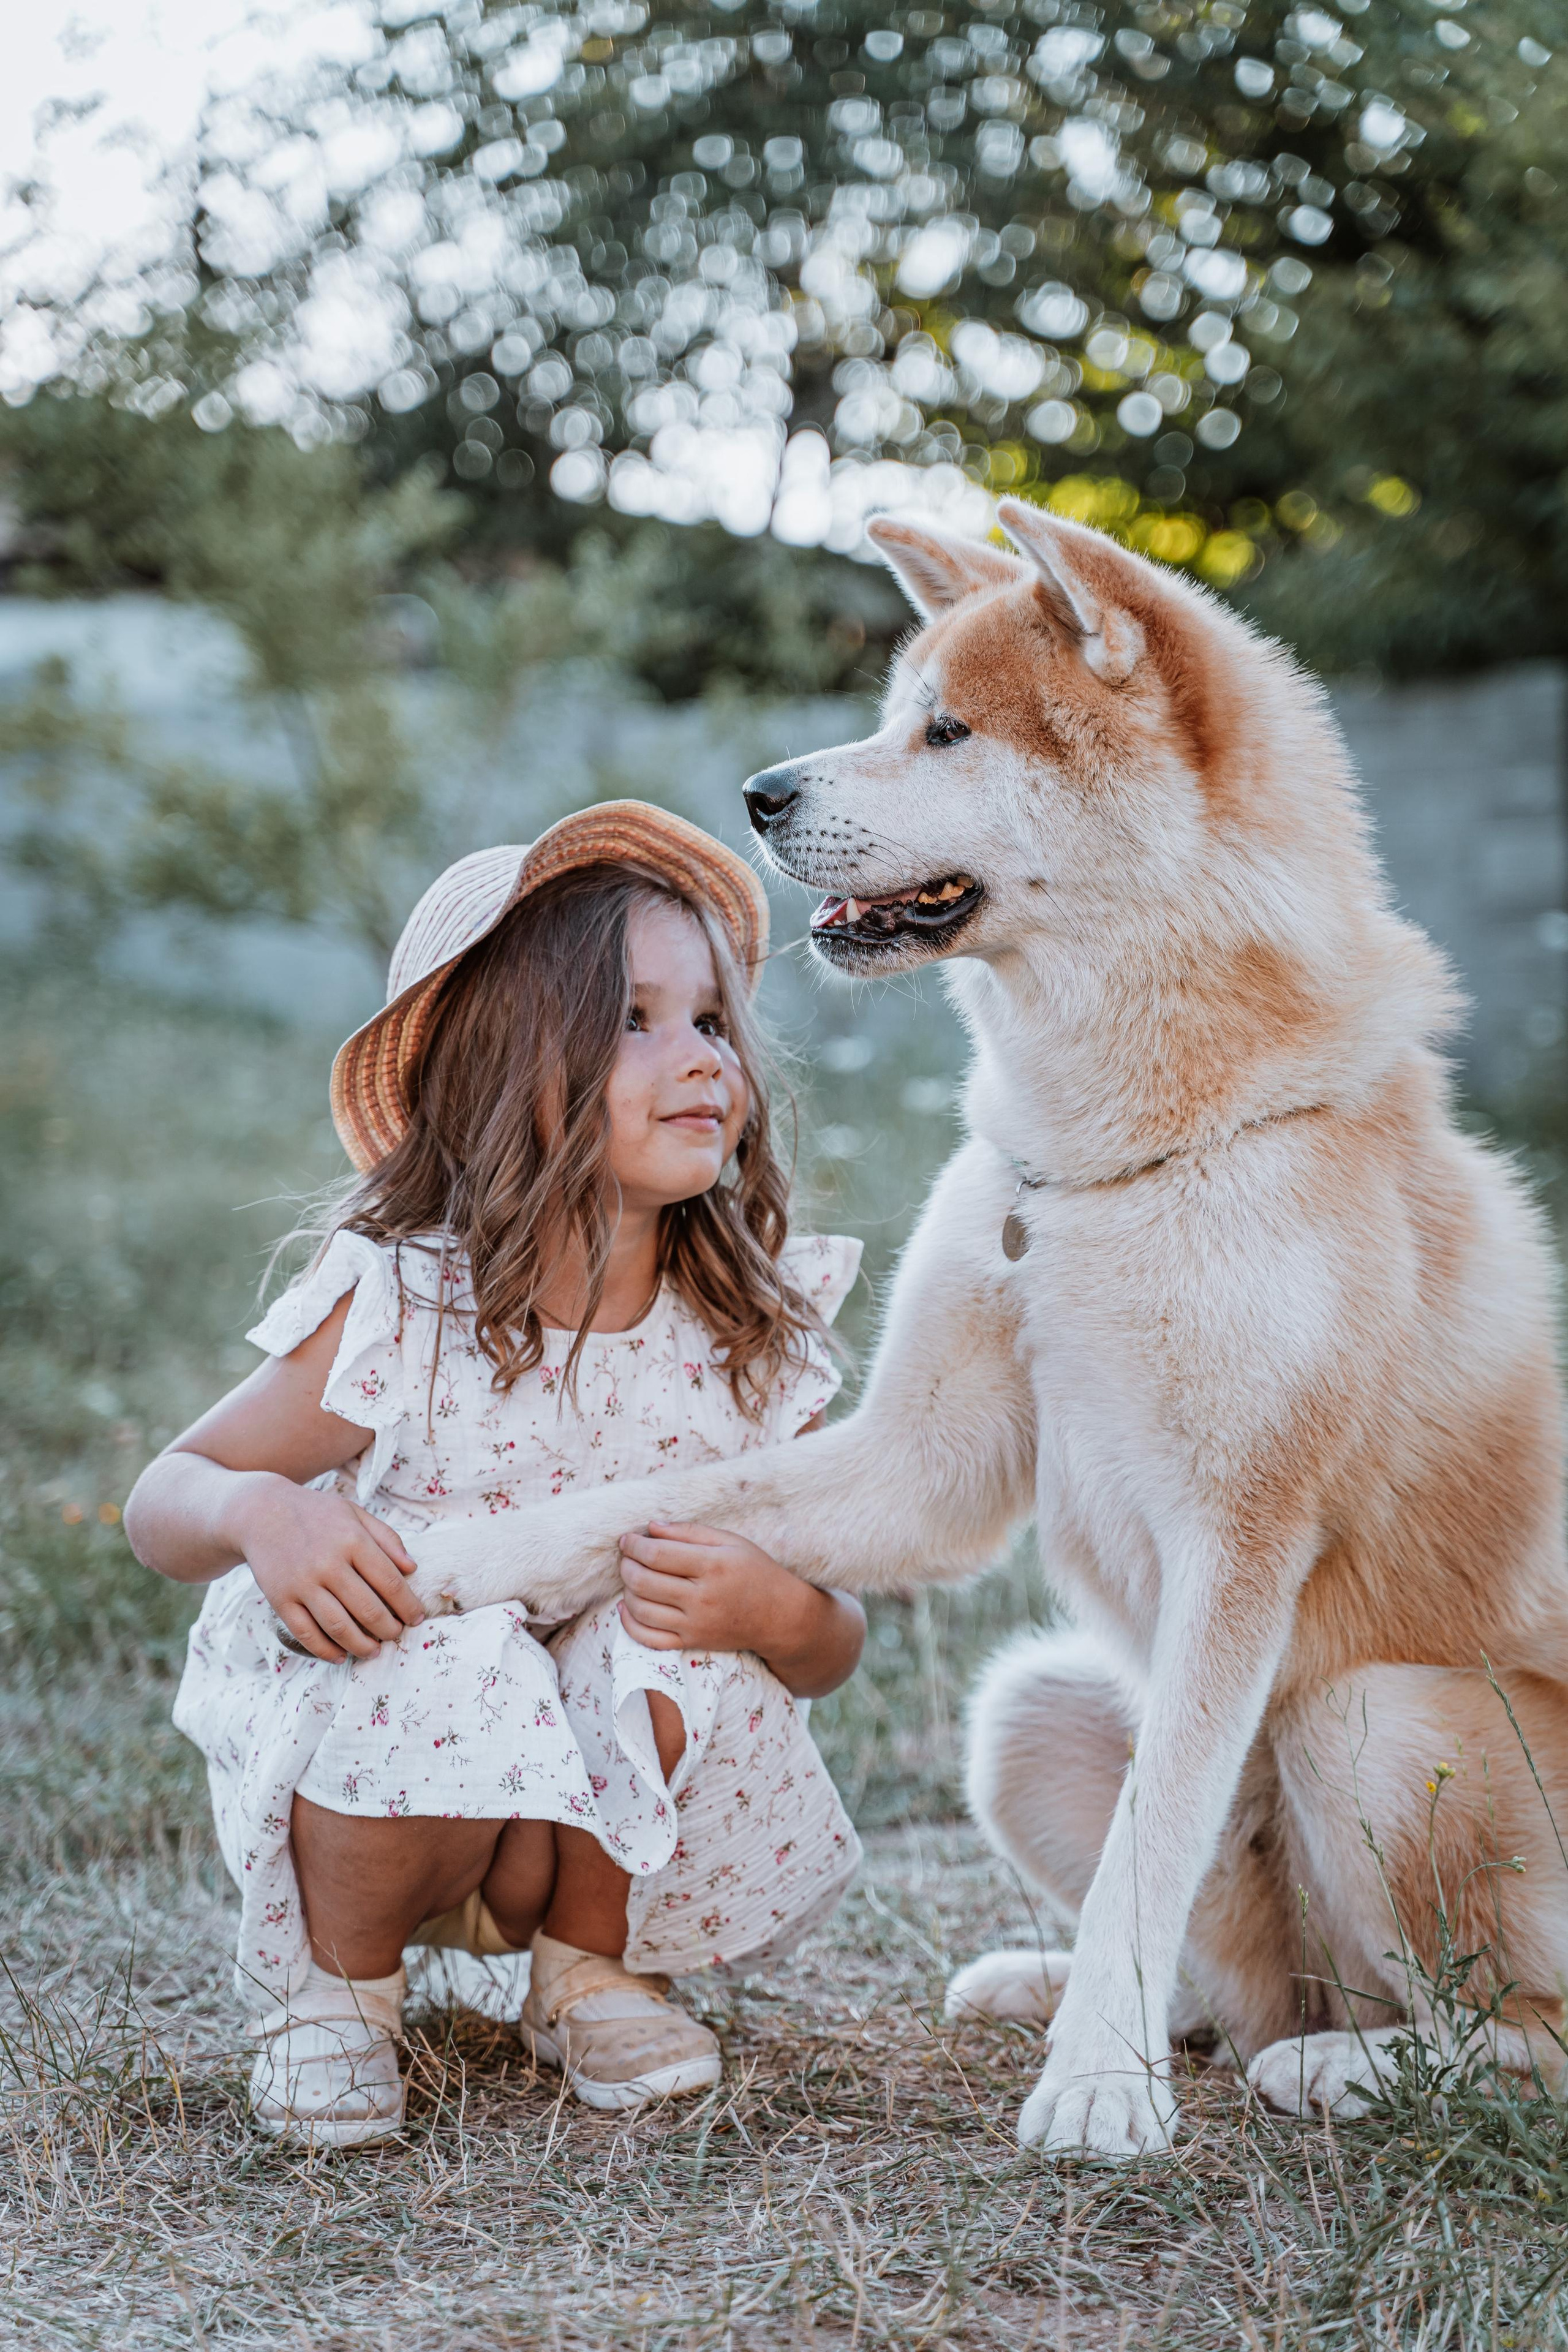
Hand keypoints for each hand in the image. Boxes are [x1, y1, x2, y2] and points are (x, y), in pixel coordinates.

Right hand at [227, 1474, 424, 1662]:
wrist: (261, 1512)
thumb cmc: (316, 1514)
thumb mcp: (355, 1513)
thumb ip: (387, 1538)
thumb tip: (412, 1569)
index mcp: (352, 1540)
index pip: (390, 1582)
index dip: (408, 1605)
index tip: (417, 1618)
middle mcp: (328, 1563)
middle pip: (367, 1609)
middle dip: (388, 1629)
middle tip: (397, 1636)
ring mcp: (302, 1583)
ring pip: (338, 1626)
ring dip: (361, 1646)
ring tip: (374, 1652)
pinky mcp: (280, 1599)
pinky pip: (306, 1633)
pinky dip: (326, 1650)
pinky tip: (340, 1655)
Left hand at [618, 1519, 866, 1700]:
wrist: (779, 1616)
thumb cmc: (755, 1571)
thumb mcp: (730, 1542)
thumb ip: (689, 1532)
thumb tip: (651, 1527)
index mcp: (712, 1566)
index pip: (657, 1555)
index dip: (634, 1545)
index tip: (627, 1539)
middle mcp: (702, 1598)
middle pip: (643, 1581)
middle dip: (626, 1565)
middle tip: (627, 1555)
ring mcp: (695, 1624)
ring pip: (641, 1608)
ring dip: (626, 1589)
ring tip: (631, 1576)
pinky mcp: (691, 1643)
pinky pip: (648, 1639)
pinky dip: (630, 1623)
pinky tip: (628, 1607)